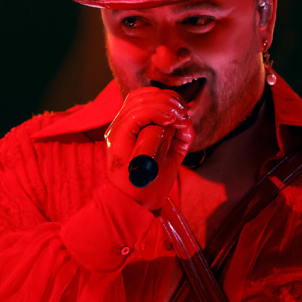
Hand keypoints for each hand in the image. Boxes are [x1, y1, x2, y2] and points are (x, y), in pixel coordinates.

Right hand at [105, 87, 193, 210]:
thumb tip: (184, 118)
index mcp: (128, 128)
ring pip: (140, 102)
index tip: (181, 111)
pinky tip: (170, 121)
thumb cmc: (151, 184)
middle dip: (167, 100)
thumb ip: (176, 137)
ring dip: (165, 106)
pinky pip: (138, 114)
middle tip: (182, 114)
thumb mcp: (169, 156)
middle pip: (141, 96)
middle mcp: (119, 126)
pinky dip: (158, 113)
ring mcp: (116, 131)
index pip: (142, 98)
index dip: (163, 98)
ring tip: (178, 118)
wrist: (134, 206)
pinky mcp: (117, 137)